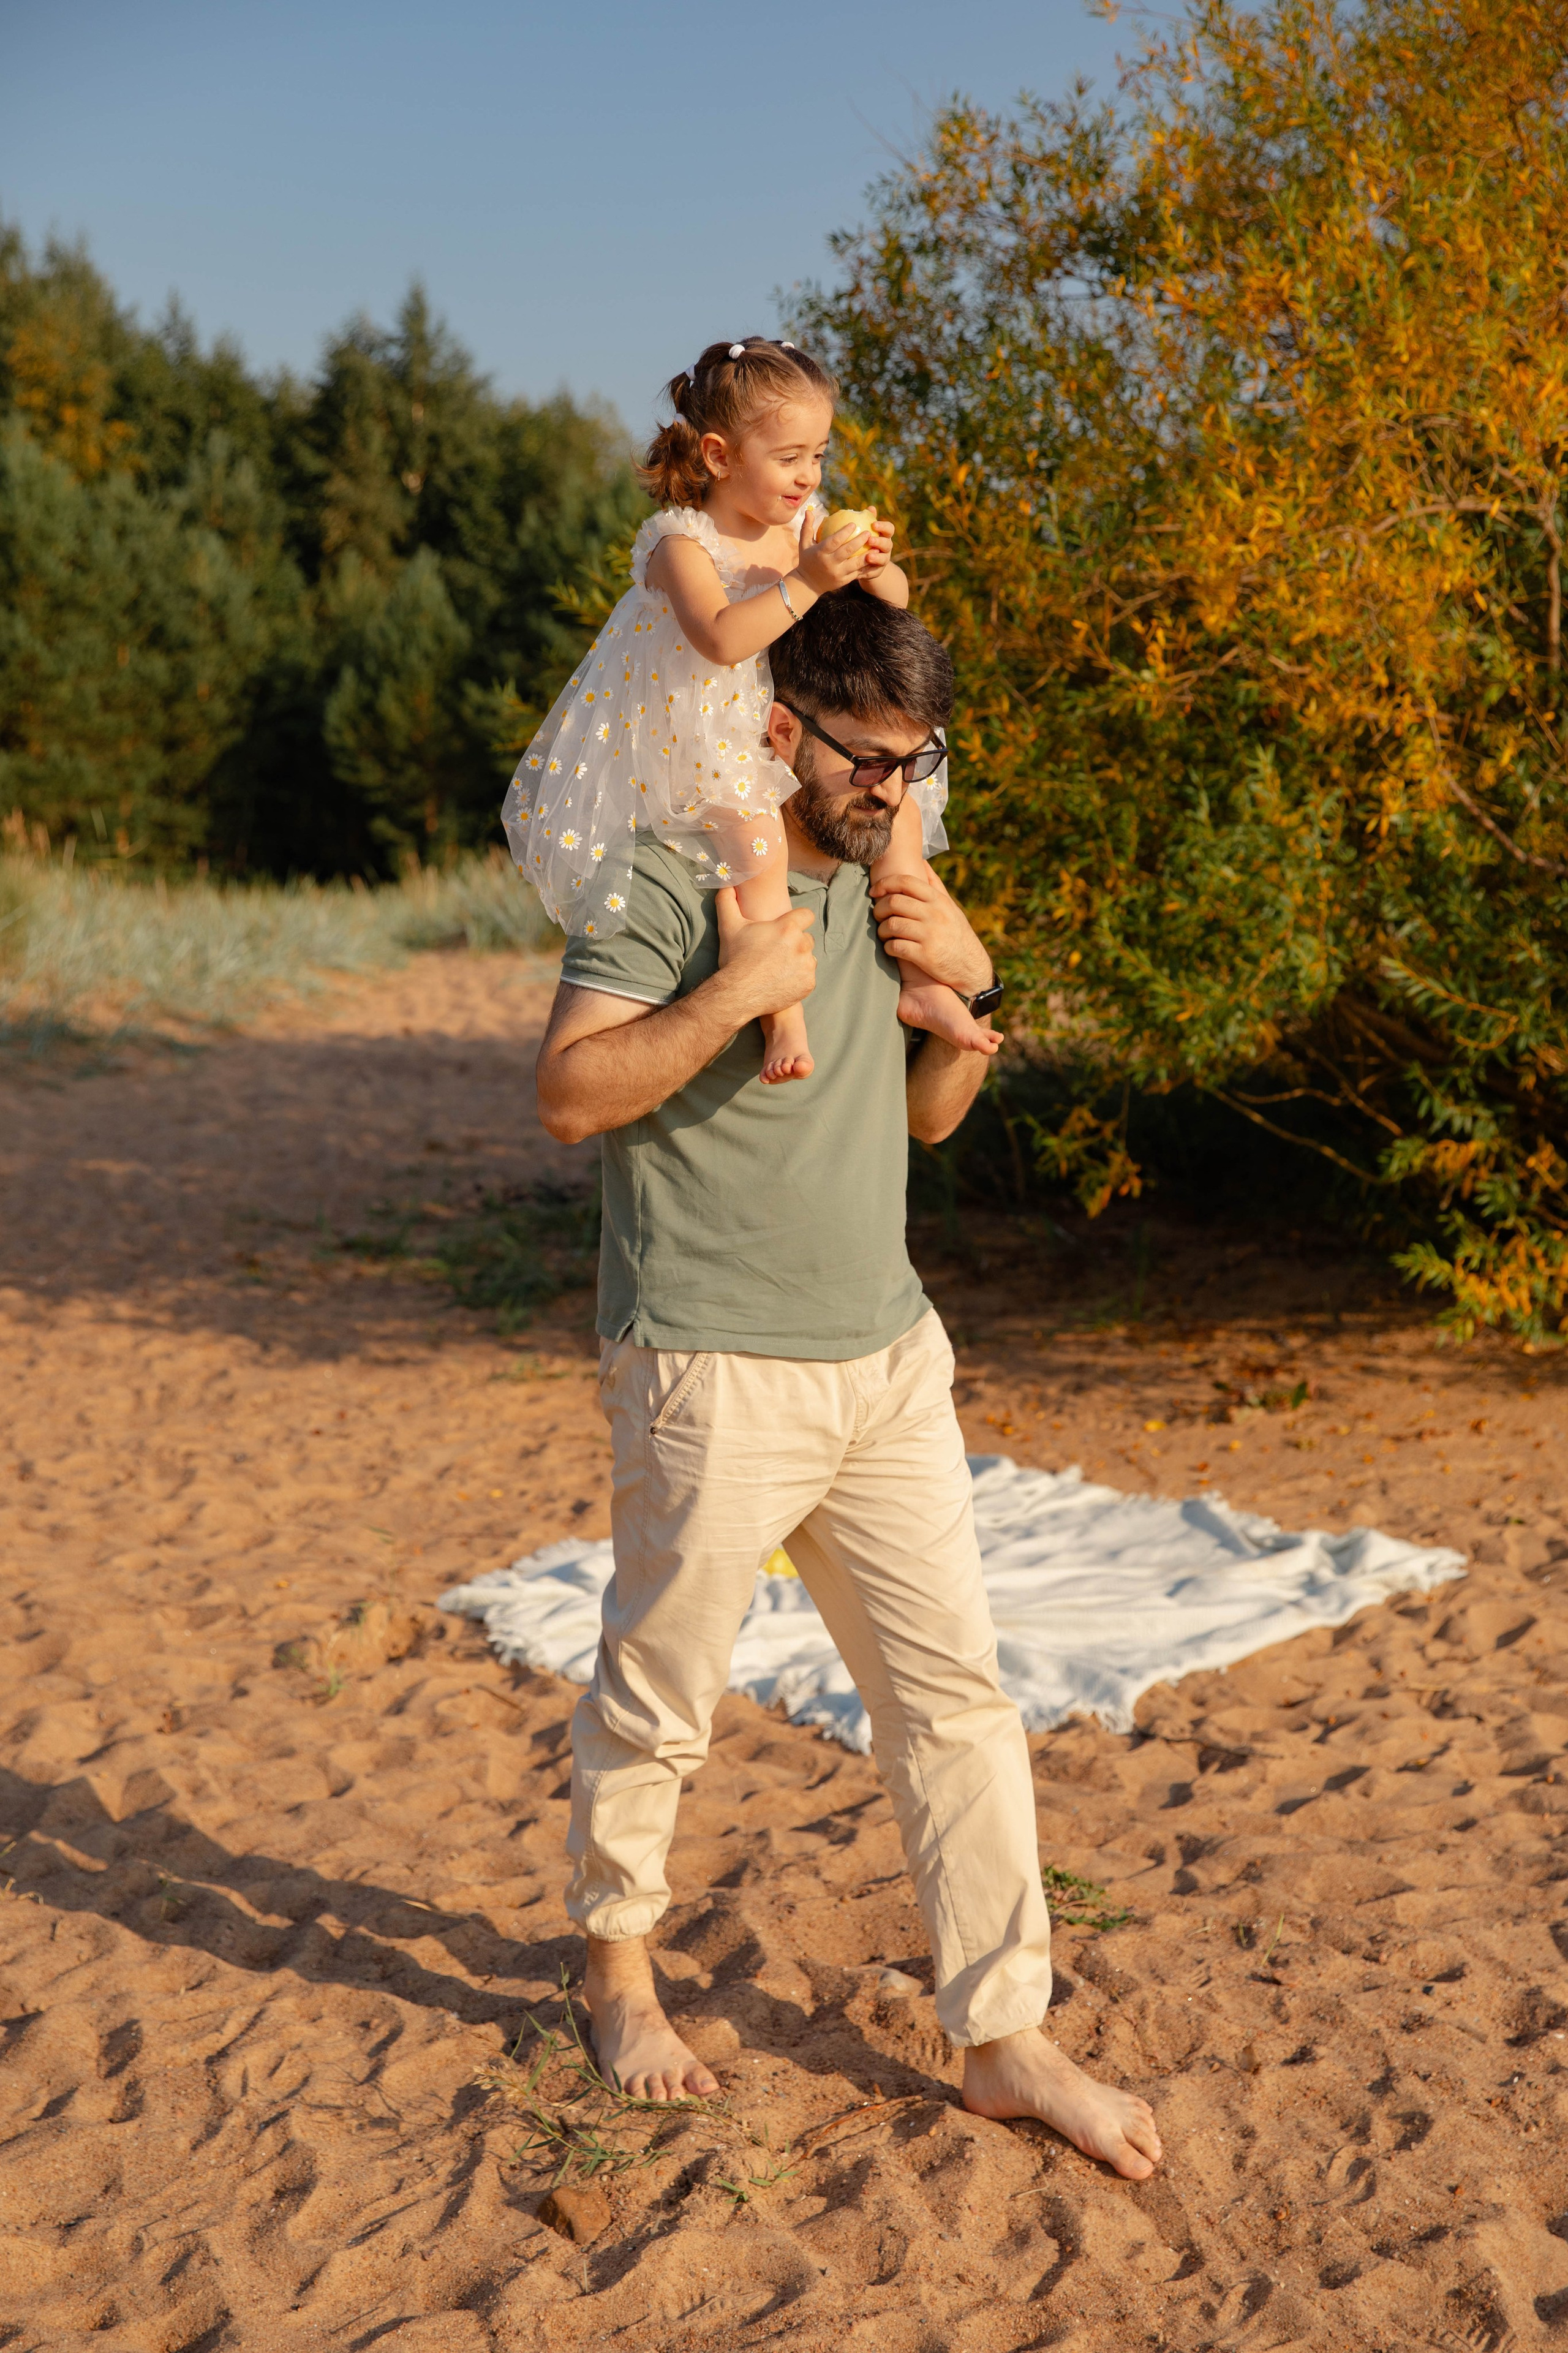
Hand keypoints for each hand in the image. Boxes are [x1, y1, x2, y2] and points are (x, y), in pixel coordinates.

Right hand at [712, 886, 816, 1019]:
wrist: (737, 994)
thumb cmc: (735, 959)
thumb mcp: (729, 926)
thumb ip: (727, 901)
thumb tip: (726, 883)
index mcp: (788, 927)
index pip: (806, 915)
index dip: (797, 921)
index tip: (786, 929)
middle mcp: (802, 944)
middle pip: (806, 938)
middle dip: (794, 943)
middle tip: (776, 952)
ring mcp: (807, 965)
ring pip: (808, 958)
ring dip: (798, 961)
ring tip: (778, 968)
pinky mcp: (809, 984)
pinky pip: (808, 977)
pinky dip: (798, 979)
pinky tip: (782, 981)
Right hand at [796, 512, 878, 596]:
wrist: (808, 584)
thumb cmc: (807, 560)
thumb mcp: (804, 544)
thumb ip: (807, 527)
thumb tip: (809, 511)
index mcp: (820, 553)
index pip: (834, 541)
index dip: (844, 532)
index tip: (853, 523)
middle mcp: (830, 564)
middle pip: (847, 551)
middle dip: (859, 541)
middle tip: (868, 532)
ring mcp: (837, 574)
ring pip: (855, 563)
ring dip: (867, 554)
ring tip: (875, 546)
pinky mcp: (843, 581)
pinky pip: (857, 573)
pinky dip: (866, 565)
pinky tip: (874, 558)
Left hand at [860, 517, 894, 577]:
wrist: (865, 562)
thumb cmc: (864, 541)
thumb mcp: (866, 530)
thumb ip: (868, 520)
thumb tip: (870, 507)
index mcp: (885, 536)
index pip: (889, 529)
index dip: (883, 526)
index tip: (873, 524)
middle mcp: (886, 548)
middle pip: (888, 544)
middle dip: (880, 542)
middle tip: (869, 540)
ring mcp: (883, 560)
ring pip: (883, 559)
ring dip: (876, 558)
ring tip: (868, 557)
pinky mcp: (877, 572)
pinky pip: (874, 571)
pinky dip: (868, 570)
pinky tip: (860, 569)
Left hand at [872, 863, 992, 994]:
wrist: (971, 966)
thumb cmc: (956, 934)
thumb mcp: (950, 907)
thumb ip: (935, 885)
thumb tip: (922, 861)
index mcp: (938, 901)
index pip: (906, 882)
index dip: (885, 883)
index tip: (874, 891)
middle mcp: (934, 915)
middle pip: (894, 902)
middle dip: (879, 909)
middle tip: (878, 916)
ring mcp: (930, 935)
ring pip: (892, 924)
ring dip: (881, 930)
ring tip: (884, 934)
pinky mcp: (925, 956)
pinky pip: (896, 947)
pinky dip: (888, 948)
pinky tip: (891, 948)